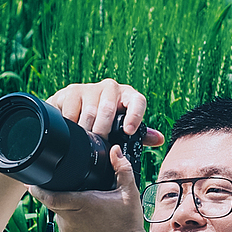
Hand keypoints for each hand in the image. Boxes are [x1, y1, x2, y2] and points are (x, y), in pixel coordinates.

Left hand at [30, 78, 164, 231]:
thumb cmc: (128, 225)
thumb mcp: (129, 194)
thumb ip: (122, 168)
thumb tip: (116, 150)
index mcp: (80, 204)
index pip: (48, 196)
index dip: (37, 189)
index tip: (31, 182)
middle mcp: (70, 219)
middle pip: (53, 203)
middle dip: (57, 195)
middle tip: (68, 188)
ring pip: (61, 216)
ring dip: (68, 210)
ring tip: (87, 209)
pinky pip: (67, 229)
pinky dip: (74, 224)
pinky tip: (89, 223)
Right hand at [38, 77, 164, 148]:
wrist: (75, 110)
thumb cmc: (105, 122)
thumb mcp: (123, 130)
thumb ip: (141, 136)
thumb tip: (159, 139)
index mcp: (128, 96)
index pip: (137, 101)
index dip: (135, 115)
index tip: (129, 131)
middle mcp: (111, 88)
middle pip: (108, 109)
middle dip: (103, 131)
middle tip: (100, 143)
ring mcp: (91, 88)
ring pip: (90, 112)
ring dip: (87, 130)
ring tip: (86, 140)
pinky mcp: (72, 91)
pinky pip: (72, 111)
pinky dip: (73, 124)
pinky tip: (74, 130)